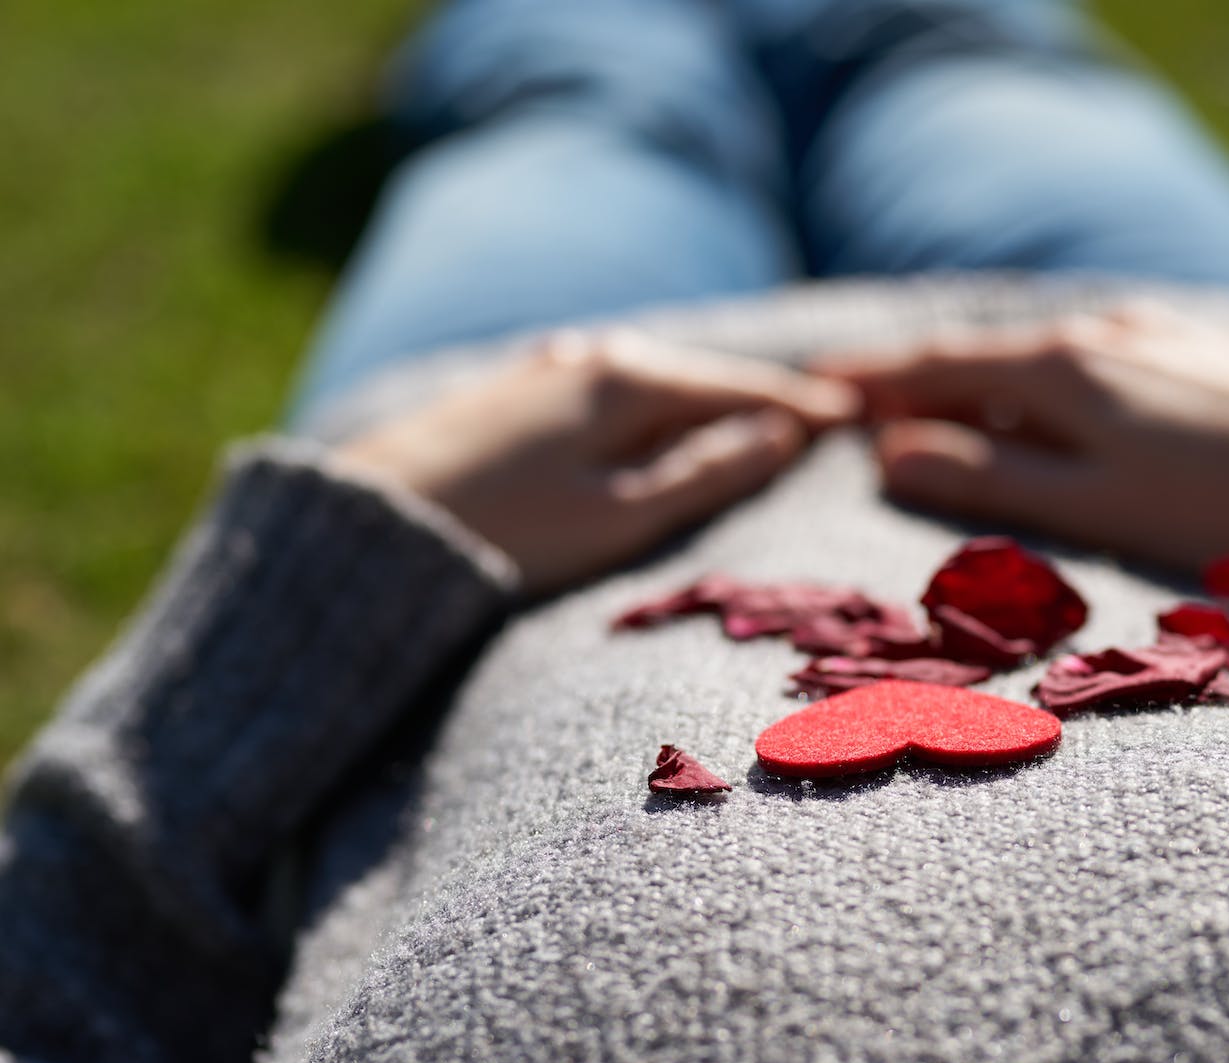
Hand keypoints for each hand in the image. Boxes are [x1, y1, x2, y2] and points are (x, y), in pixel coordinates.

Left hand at [334, 330, 858, 592]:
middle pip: (699, 374)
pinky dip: (649, 395)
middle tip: (821, 413)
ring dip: (704, 393)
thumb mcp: (622, 516)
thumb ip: (707, 471)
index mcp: (630, 382)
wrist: (369, 527)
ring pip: (650, 375)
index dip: (803, 405)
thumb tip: (780, 432)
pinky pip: (607, 381)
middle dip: (759, 394)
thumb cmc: (506, 537)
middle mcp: (592, 357)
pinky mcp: (510, 392)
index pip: (742, 387)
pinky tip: (646, 397)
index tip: (858, 416)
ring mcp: (546, 369)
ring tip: (750, 411)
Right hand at [820, 306, 1228, 570]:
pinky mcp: (1208, 352)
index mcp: (1063, 367)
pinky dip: (1054, 386)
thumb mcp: (1089, 507)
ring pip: (1048, 357)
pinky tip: (1066, 411)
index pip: (937, 364)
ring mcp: (1161, 334)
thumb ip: (986, 478)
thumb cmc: (1224, 516)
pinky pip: (1102, 360)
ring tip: (952, 419)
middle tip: (863, 411)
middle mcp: (1105, 331)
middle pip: (987, 355)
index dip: (869, 378)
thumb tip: (890, 450)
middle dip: (921, 383)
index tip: (810, 390)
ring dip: (990, 386)